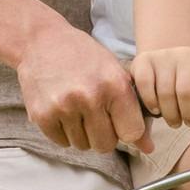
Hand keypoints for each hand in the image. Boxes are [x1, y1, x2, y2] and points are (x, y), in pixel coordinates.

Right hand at [18, 21, 145, 152]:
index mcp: (114, 85)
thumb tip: (148, 148)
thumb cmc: (83, 56)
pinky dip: (63, 132)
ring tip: (76, 109)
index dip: (127, 131)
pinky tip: (62, 110)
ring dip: (82, 133)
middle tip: (95, 115)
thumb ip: (132, 110)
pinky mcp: (42, 115)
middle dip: (103, 135)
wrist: (40, 41)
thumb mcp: (114, 73)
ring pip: (82, 145)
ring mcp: (63, 108)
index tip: (119, 122)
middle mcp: (89, 98)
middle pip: (105, 145)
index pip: (132, 132)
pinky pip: (61, 142)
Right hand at [130, 45, 189, 130]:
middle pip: (186, 91)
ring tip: (175, 121)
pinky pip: (146, 85)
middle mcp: (185, 54)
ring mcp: (163, 56)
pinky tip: (157, 110)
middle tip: (189, 122)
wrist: (167, 60)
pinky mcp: (144, 61)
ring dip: (171, 114)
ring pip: (166, 92)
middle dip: (189, 114)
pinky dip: (151, 102)